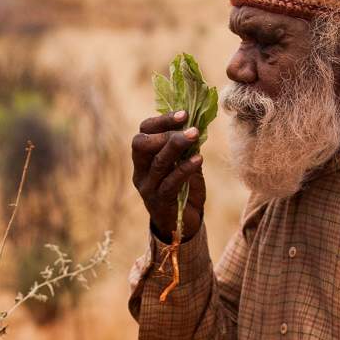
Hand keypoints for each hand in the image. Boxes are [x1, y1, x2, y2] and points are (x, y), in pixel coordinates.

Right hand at [131, 110, 206, 241]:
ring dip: (177, 145)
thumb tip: (198, 125)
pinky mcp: (160, 202)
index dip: (161, 120)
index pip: (143, 133)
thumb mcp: (185, 166)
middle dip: (165, 132)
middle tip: (189, 128)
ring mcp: (148, 188)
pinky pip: (170, 182)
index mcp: (143, 159)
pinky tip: (199, 159)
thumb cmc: (184, 191)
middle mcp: (140, 172)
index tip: (184, 113)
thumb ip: (187, 149)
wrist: (182, 226)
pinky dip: (185, 168)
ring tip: (195, 134)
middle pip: (141, 144)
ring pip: (158, 162)